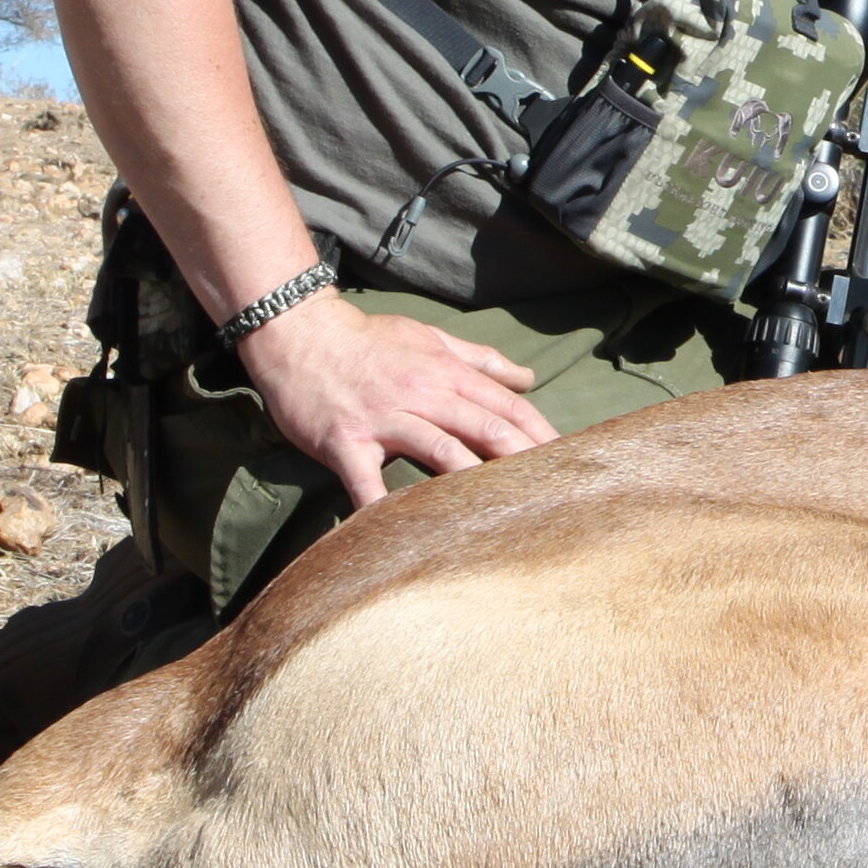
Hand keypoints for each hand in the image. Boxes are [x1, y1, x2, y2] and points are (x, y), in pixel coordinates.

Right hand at [242, 292, 550, 504]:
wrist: (298, 334)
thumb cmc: (368, 341)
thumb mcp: (429, 339)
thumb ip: (480, 360)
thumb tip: (528, 377)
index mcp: (445, 372)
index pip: (505, 406)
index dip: (539, 434)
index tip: (569, 461)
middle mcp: (422, 393)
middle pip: (484, 428)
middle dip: (524, 460)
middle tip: (555, 493)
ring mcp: (384, 417)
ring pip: (438, 450)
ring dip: (472, 480)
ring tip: (503, 512)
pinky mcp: (346, 440)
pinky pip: (366, 479)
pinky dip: (381, 506)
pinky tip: (398, 533)